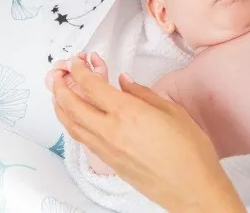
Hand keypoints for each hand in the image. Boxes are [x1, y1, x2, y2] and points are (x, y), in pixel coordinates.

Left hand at [49, 55, 245, 212]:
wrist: (191, 188)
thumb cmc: (189, 152)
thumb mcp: (172, 111)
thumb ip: (143, 93)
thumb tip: (125, 82)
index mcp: (127, 112)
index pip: (91, 86)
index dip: (80, 71)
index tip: (77, 63)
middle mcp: (111, 131)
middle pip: (72, 105)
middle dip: (61, 86)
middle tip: (58, 75)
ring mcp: (107, 149)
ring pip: (72, 125)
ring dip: (61, 107)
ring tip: (58, 95)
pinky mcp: (109, 163)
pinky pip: (82, 140)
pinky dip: (72, 125)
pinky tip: (75, 120)